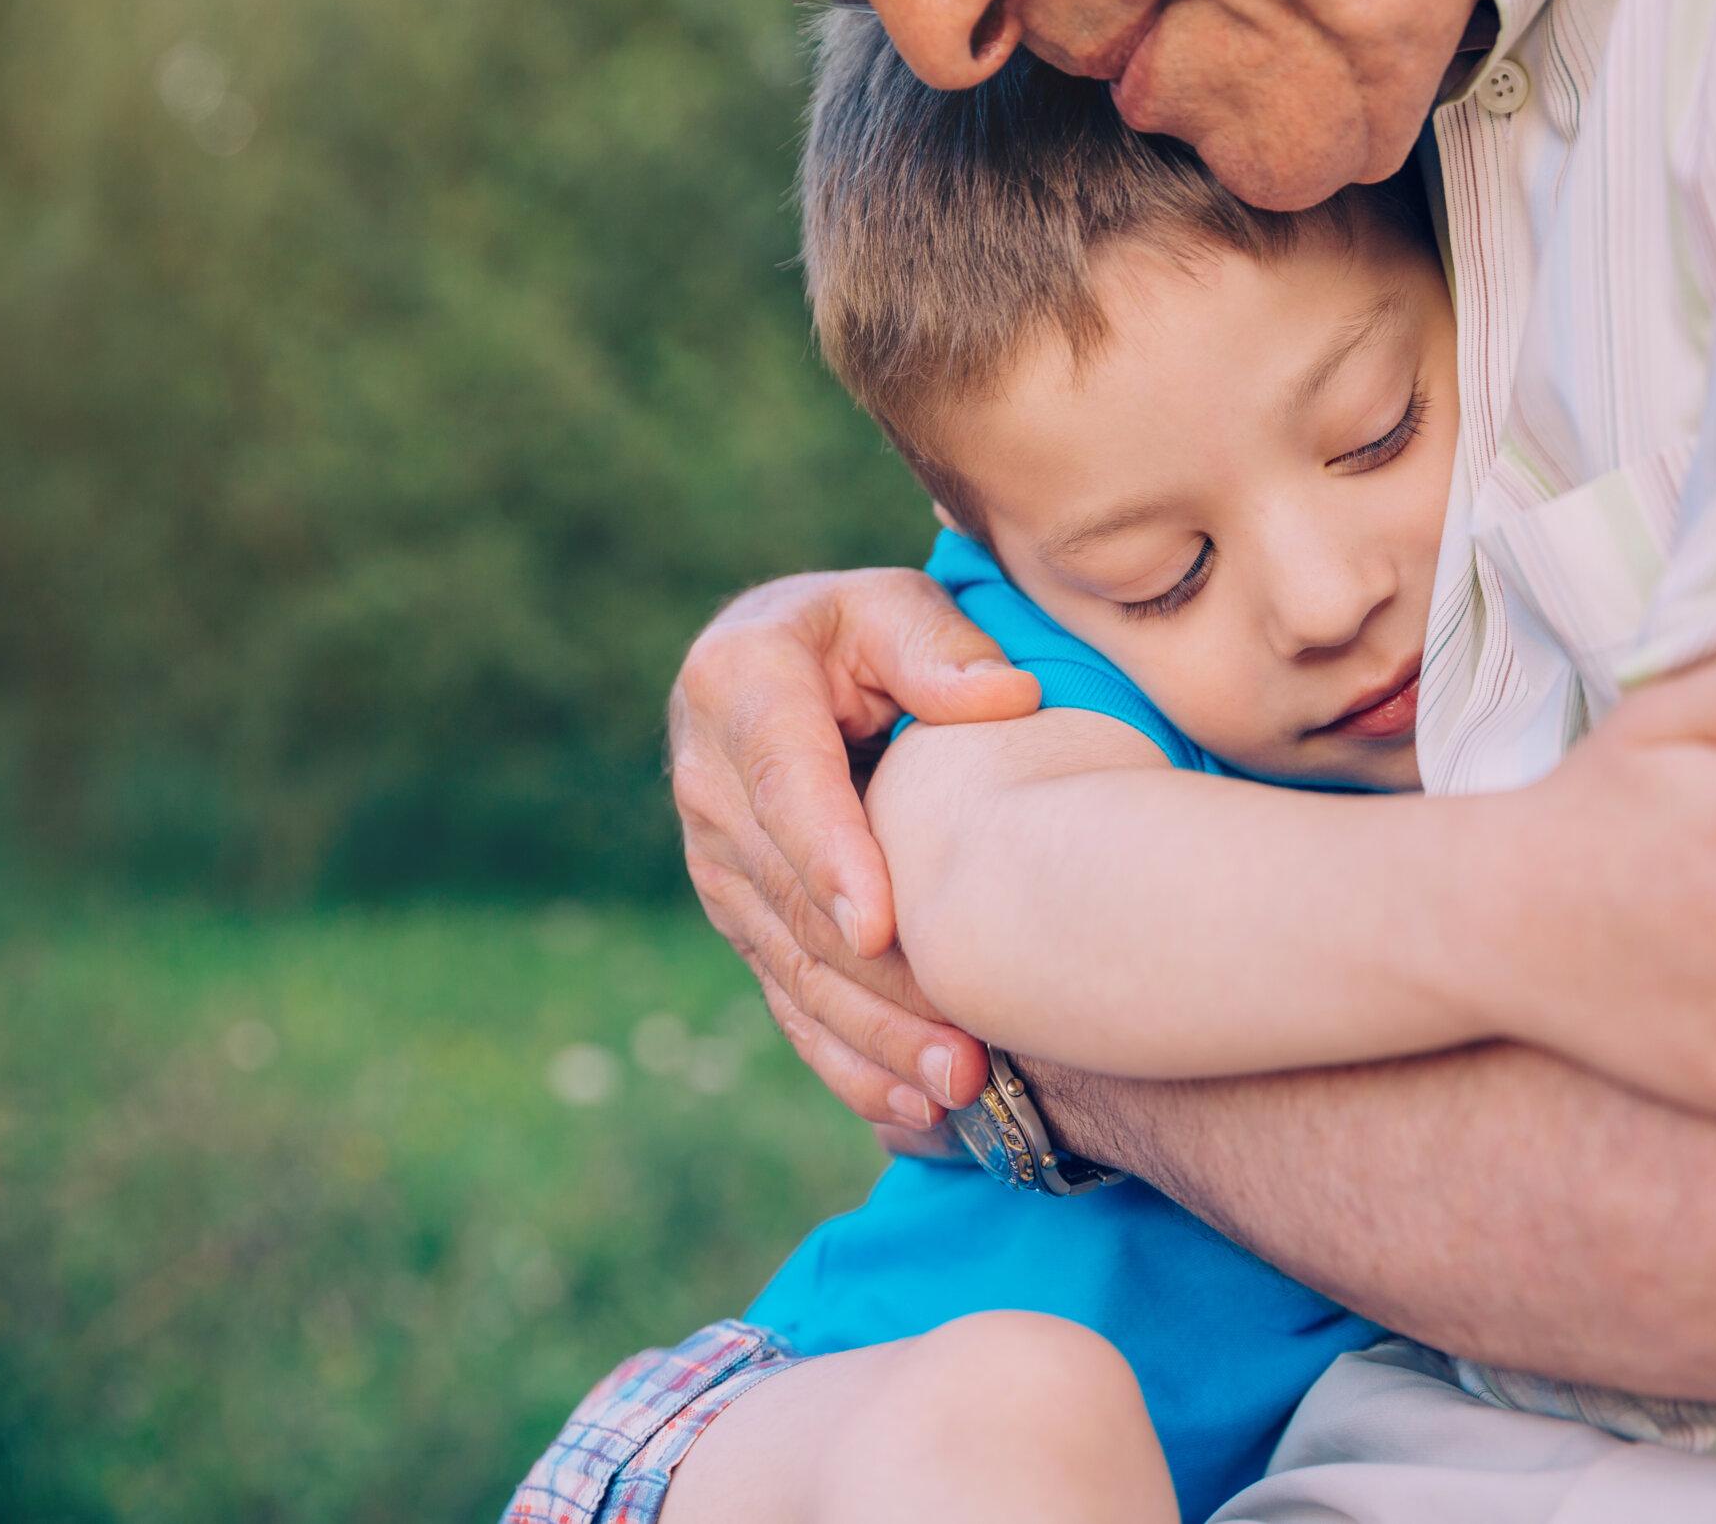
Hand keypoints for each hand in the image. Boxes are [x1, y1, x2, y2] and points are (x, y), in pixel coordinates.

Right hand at [671, 567, 1038, 1124]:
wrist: (776, 668)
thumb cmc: (856, 631)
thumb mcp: (889, 605)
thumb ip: (938, 645)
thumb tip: (1004, 700)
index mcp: (738, 690)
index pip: (787, 785)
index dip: (830, 858)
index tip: (879, 925)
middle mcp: (710, 789)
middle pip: (795, 901)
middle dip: (878, 982)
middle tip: (967, 1042)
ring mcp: (720, 866)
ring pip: (795, 968)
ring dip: (875, 1038)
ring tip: (961, 1086)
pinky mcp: (745, 921)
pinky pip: (789, 1001)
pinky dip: (850, 1061)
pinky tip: (915, 1108)